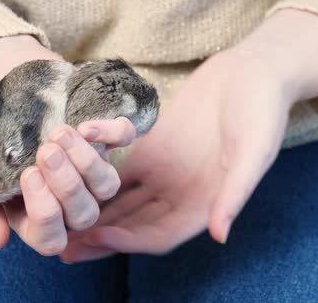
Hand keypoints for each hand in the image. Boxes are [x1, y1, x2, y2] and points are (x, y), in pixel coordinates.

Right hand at [2, 117, 135, 255]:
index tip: (27, 175)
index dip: (45, 212)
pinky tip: (86, 127)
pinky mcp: (102, 139)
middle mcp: (68, 202)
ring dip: (87, 162)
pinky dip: (112, 134)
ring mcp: (89, 172)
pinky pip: (122, 141)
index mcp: (35, 220)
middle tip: (46, 153)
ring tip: (59, 134)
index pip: (51, 237)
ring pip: (107, 185)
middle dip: (67, 185)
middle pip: (84, 214)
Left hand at [61, 9, 317, 261]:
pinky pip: (118, 167)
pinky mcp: (151, 147)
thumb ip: (235, 192)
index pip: (161, 234)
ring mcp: (163, 172)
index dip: (130, 241)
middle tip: (61, 245)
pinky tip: (67, 175)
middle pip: (134, 224)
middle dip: (100, 236)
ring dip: (92, 211)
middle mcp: (180, 194)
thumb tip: (219, 235)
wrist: (251, 72)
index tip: (98, 236)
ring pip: (121, 200)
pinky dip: (94, 174)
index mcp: (204, 203)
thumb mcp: (255, 151)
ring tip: (56, 216)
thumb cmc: (262, 111)